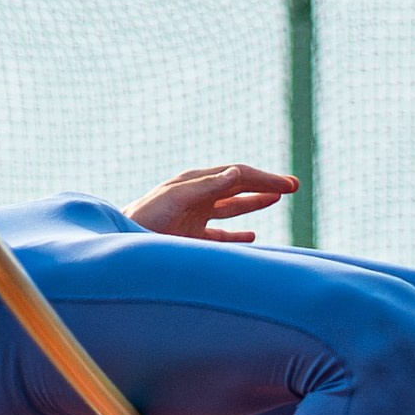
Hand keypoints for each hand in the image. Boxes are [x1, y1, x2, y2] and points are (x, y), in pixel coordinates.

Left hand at [122, 164, 297, 241]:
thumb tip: (237, 172)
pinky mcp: (190, 239)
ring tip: (278, 198)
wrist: (120, 243)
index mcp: (196, 182)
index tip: (289, 186)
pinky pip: (221, 235)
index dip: (265, 178)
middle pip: (239, 187)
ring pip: (233, 208)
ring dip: (255, 203)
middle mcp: (198, 197)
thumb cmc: (143, 219)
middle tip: (294, 187)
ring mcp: (194, 217)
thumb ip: (206, 187)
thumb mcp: (175, 199)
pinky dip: (238, 235)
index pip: (238, 175)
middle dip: (266, 186)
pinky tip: (251, 236)